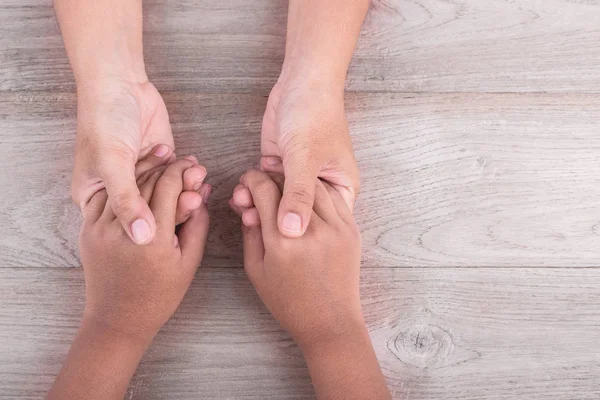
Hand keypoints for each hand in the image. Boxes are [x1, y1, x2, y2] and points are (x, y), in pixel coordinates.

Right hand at [72, 79, 203, 244]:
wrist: (120, 83)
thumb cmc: (104, 120)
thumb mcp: (112, 163)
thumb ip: (127, 201)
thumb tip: (142, 238)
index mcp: (96, 199)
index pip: (125, 226)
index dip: (150, 228)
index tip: (172, 224)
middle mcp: (119, 192)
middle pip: (150, 213)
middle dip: (174, 206)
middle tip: (193, 200)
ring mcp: (142, 178)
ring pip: (167, 196)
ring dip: (185, 189)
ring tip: (197, 178)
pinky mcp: (161, 163)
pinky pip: (178, 179)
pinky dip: (190, 176)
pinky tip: (197, 169)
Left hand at [79, 156, 210, 339]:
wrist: (118, 320)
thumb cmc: (159, 296)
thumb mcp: (189, 262)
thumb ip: (198, 225)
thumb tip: (202, 193)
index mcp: (153, 238)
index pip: (168, 186)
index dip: (183, 170)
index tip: (194, 165)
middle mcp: (124, 229)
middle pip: (146, 181)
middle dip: (166, 166)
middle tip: (182, 160)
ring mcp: (100, 229)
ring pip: (124, 185)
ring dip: (143, 169)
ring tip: (160, 161)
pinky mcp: (87, 231)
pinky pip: (105, 197)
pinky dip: (122, 184)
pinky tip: (136, 178)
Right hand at [231, 170, 390, 399]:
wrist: (330, 321)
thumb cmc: (289, 302)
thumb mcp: (256, 271)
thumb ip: (250, 234)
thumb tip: (247, 206)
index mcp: (281, 241)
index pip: (264, 190)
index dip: (251, 180)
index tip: (246, 183)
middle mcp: (309, 230)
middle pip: (288, 182)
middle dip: (270, 177)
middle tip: (262, 183)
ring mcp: (335, 228)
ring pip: (313, 185)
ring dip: (295, 180)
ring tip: (284, 187)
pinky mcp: (351, 230)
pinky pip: (333, 198)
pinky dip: (317, 191)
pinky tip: (307, 196)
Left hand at [255, 78, 359, 237]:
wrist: (301, 81)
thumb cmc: (316, 115)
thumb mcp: (306, 158)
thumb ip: (299, 195)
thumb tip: (292, 233)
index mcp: (341, 188)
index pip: (324, 225)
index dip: (301, 235)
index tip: (278, 239)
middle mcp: (321, 187)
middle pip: (297, 215)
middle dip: (273, 219)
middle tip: (252, 218)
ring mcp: (298, 178)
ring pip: (277, 203)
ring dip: (259, 205)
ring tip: (242, 202)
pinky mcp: (279, 166)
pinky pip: (265, 188)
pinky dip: (252, 191)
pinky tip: (240, 193)